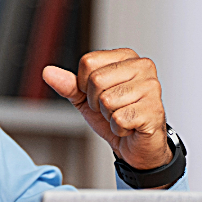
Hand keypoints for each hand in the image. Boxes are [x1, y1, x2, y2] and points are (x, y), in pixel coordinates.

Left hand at [42, 49, 171, 170]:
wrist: (135, 144)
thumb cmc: (115, 116)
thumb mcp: (86, 98)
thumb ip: (68, 84)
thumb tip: (48, 72)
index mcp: (126, 57)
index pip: (88, 61)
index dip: (84, 84)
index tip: (98, 94)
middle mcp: (142, 66)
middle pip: (96, 80)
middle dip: (96, 102)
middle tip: (111, 109)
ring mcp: (151, 87)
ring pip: (107, 100)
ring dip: (108, 116)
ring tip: (122, 116)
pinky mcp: (154, 109)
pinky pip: (119, 119)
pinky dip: (119, 128)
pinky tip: (130, 126)